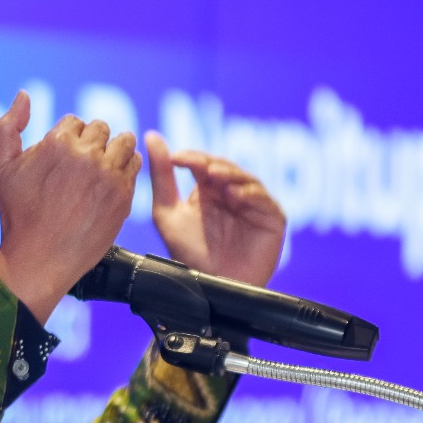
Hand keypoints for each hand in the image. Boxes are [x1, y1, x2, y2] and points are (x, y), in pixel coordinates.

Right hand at [0, 92, 141, 322]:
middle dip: (90, 142)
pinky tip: (109, 181)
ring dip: (113, 149)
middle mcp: (88, 155)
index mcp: (58, 143)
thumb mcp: (0, 167)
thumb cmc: (17, 214)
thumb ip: (7, 126)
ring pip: (124, 141)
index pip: (74, 121)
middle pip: (100, 128)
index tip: (60, 161)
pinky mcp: (124, 195)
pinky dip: (125, 168)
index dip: (66, 138)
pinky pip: (135, 164)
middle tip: (78, 167)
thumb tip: (24, 95)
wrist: (40, 259)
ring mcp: (109, 175)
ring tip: (99, 168)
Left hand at [145, 131, 284, 286]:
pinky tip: (235, 196)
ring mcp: (253, 205)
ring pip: (247, 179)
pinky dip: (251, 195)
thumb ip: (161, 176)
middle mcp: (231, 194)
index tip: (177, 158)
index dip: (192, 157)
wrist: (207, 287)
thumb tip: (151, 136)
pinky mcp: (271, 219)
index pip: (202, 164)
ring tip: (216, 176)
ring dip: (231, 174)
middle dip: (213, 164)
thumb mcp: (167, 212)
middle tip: (200, 166)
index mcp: (207, 190)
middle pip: (226, 167)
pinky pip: (265, 200)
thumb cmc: (186, 253)